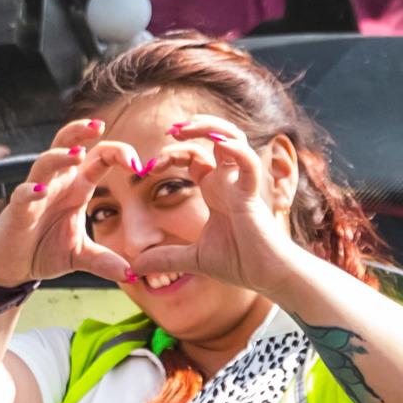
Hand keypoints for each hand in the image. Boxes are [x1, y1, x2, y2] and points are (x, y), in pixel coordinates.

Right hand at [0, 119, 135, 286]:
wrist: (11, 266)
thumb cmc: (43, 250)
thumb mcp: (80, 256)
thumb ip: (104, 261)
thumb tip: (132, 274)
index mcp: (76, 188)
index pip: (99, 158)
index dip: (118, 154)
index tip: (138, 166)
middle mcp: (56, 184)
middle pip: (67, 143)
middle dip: (81, 132)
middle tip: (99, 127)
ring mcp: (35, 195)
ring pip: (44, 163)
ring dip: (59, 157)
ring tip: (76, 155)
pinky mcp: (17, 211)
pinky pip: (22, 195)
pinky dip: (29, 192)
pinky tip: (40, 191)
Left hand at [133, 116, 308, 294]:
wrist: (266, 276)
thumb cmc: (240, 262)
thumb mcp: (193, 259)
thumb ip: (164, 258)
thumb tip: (135, 267)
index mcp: (215, 190)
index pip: (194, 157)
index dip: (172, 154)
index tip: (148, 167)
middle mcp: (228, 182)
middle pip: (215, 138)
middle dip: (192, 128)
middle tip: (169, 130)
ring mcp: (241, 185)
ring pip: (233, 139)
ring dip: (211, 127)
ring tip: (186, 126)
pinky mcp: (252, 195)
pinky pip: (248, 164)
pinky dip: (237, 150)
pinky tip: (220, 144)